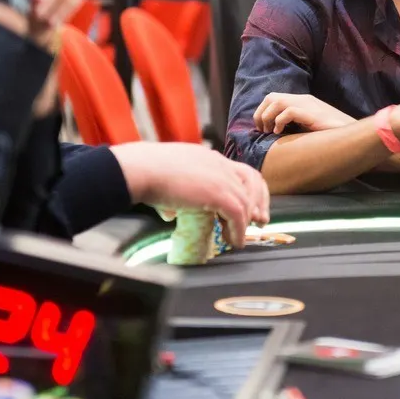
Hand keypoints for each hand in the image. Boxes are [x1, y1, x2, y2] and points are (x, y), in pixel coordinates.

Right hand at [111, 142, 270, 248]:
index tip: (251, 206)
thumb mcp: (168, 178)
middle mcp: (219, 163)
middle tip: (259, 222)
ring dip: (247, 221)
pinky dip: (239, 230)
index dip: (249, 189)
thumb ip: (175, 192)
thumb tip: (171, 212)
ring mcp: (220, 177)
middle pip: (252, 180)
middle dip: (260, 202)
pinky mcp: (217, 192)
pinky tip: (234, 241)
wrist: (139, 170)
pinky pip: (238, 214)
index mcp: (209, 157)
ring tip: (241, 236)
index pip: (239, 170)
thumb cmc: (144, 172)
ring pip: (247, 200)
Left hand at [254, 93, 355, 133]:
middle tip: (262, 130)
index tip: (262, 127)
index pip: (274, 97)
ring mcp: (308, 105)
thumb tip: (278, 133)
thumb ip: (296, 124)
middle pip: (271, 97)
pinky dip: (279, 121)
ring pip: (277, 102)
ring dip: (268, 117)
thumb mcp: (310, 126)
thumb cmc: (331, 133)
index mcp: (302, 100)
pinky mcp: (312, 113)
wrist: (351, 132)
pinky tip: (280, 133)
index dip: (263, 111)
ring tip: (270, 132)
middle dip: (261, 114)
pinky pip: (288, 111)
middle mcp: (303, 99)